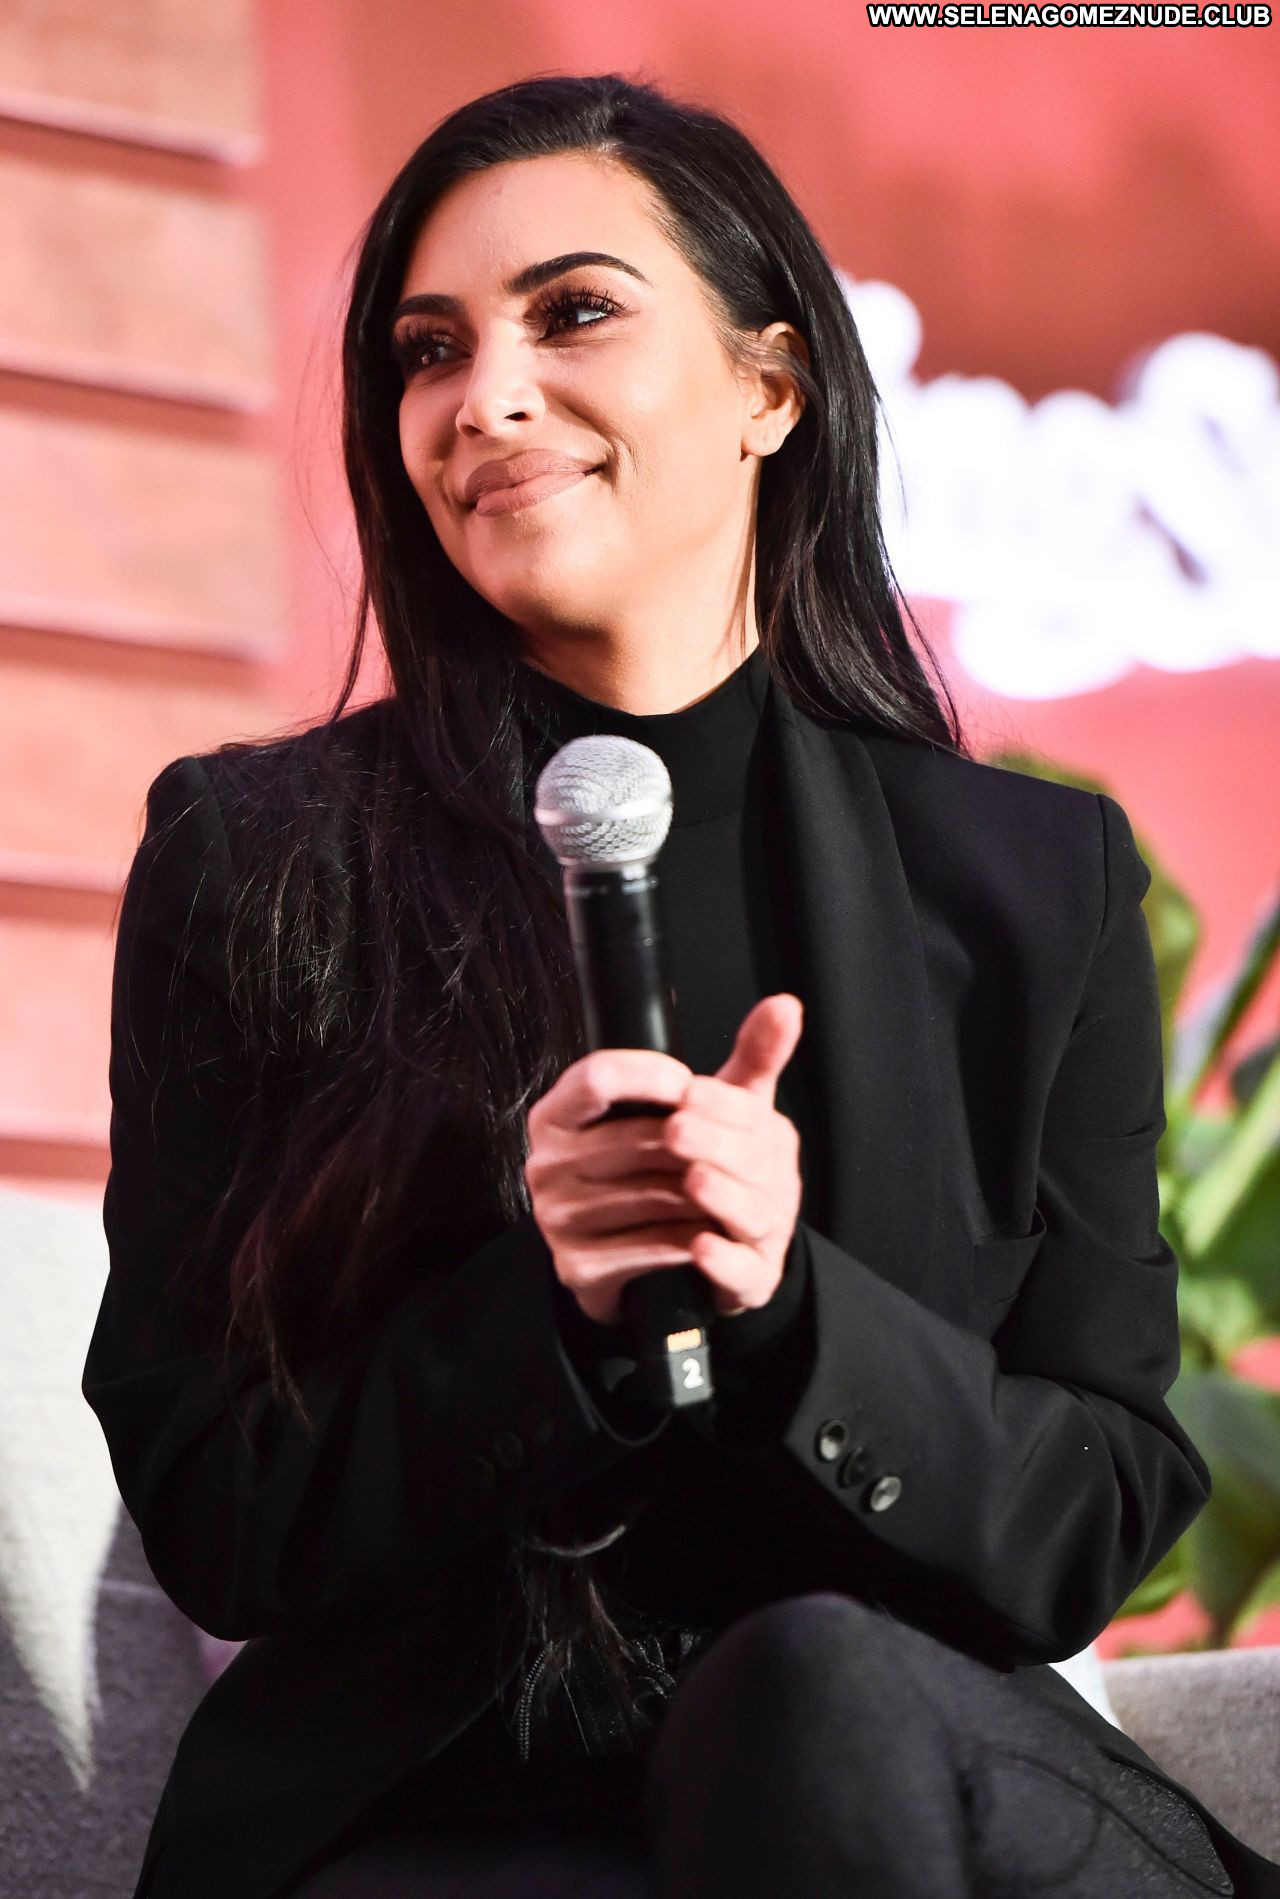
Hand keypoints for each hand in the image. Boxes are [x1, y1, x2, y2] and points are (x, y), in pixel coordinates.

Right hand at [524, 994, 804, 1325]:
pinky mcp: (578, 1266)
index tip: (691, 1088)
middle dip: (698, 1146)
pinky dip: (695, 1240)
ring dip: (705, 1196)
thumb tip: (786, 1006)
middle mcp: (546, 1161)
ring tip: (728, 1195)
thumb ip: (747, 1057)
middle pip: (638, 1137)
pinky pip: (653, 1244)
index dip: (654, 1078)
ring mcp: (555, 1216)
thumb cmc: (671, 1170)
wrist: (646, 1262)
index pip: (599, 1076)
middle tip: (732, 1157)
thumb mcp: (710, 1109)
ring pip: (652, 1193)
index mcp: (558, 1113)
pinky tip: (711, 1234)